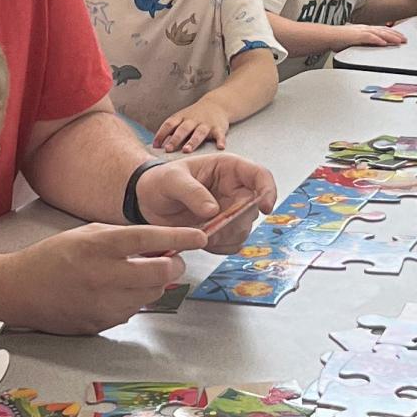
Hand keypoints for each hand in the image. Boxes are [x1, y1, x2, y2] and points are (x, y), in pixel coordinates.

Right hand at [18, 222, 206, 333]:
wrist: (19, 290)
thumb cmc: (53, 256)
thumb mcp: (87, 234)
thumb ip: (123, 238)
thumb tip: (160, 246)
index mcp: (98, 245)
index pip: (149, 239)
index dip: (179, 238)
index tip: (199, 237)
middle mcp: (102, 275)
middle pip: (159, 273)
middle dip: (174, 266)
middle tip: (172, 261)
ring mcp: (102, 303)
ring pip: (150, 295)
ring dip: (153, 284)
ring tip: (134, 275)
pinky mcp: (100, 324)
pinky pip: (132, 311)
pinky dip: (133, 300)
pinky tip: (115, 292)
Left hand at [136, 153, 277, 252]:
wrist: (147, 200)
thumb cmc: (160, 180)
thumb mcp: (171, 180)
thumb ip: (191, 192)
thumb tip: (214, 210)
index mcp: (228, 169)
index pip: (260, 176)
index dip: (268, 191)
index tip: (265, 208)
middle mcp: (234, 190)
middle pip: (253, 209)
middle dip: (235, 222)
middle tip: (210, 226)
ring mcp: (230, 211)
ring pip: (244, 229)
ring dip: (224, 236)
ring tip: (198, 231)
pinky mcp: (223, 230)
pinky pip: (232, 244)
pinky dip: (219, 246)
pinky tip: (200, 238)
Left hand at [154, 98, 233, 151]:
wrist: (217, 104)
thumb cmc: (195, 116)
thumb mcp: (181, 118)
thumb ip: (171, 130)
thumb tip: (157, 146)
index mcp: (181, 117)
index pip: (169, 124)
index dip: (161, 134)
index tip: (156, 145)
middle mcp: (193, 120)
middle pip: (183, 129)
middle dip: (175, 139)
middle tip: (168, 149)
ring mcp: (206, 124)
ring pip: (199, 133)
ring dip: (192, 141)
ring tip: (187, 150)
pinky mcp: (218, 128)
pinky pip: (219, 135)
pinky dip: (220, 141)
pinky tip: (220, 147)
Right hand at [341, 24, 407, 47]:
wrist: (327, 36)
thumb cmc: (338, 39)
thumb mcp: (355, 41)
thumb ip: (364, 43)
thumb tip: (371, 47)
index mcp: (365, 29)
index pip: (382, 30)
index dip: (393, 33)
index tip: (401, 37)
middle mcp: (365, 28)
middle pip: (384, 30)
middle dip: (396, 35)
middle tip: (405, 40)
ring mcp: (361, 31)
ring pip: (379, 33)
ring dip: (390, 37)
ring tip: (399, 41)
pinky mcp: (356, 36)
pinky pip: (369, 38)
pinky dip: (377, 40)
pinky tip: (384, 43)